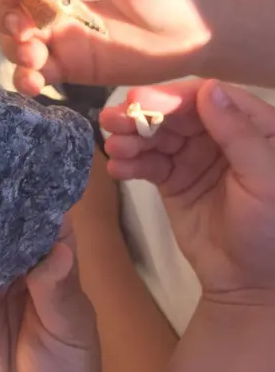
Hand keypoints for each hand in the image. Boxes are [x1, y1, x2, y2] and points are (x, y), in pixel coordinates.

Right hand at [0, 0, 215, 93]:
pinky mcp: (67, 65)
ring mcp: (58, 32)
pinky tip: (32, 84)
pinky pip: (36, 71)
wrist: (198, 34)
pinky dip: (25, 78)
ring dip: (14, 49)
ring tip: (34, 59)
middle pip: (9, 4)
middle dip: (7, 19)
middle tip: (25, 33)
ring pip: (16, 39)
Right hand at [101, 79, 274, 297]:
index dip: (174, 96)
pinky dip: (130, 163)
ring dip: (130, 137)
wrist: (247, 283)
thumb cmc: (269, 231)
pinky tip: (116, 168)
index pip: (209, 98)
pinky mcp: (172, 178)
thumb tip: (209, 87)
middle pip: (175, 113)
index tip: (140, 99)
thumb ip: (239, 134)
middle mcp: (219, 135)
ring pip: (156, 135)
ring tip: (112, 146)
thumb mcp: (263, 181)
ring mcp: (192, 156)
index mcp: (251, 128)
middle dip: (142, 114)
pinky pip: (148, 163)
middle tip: (112, 118)